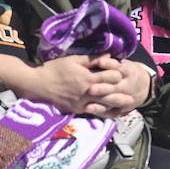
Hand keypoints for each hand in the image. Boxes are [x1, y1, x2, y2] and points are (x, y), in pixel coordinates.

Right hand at [0, 54, 120, 114]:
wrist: (37, 85)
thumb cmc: (55, 69)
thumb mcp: (73, 60)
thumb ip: (92, 59)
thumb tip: (109, 55)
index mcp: (88, 78)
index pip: (110, 78)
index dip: (117, 75)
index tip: (121, 74)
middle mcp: (87, 92)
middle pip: (110, 95)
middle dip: (121, 96)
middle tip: (133, 97)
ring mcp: (81, 103)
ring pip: (103, 106)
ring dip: (114, 107)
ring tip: (125, 108)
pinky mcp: (76, 110)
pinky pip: (92, 112)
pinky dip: (101, 112)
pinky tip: (108, 113)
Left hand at [80, 57, 151, 117]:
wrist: (145, 87)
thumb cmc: (126, 72)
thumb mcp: (123, 64)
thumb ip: (111, 62)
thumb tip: (98, 58)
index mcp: (129, 71)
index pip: (120, 67)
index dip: (109, 65)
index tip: (98, 62)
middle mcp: (129, 86)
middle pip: (116, 87)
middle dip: (104, 89)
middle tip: (91, 90)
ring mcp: (127, 99)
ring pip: (115, 101)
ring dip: (101, 103)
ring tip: (88, 105)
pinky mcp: (123, 109)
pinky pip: (112, 112)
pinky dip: (101, 111)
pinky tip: (89, 110)